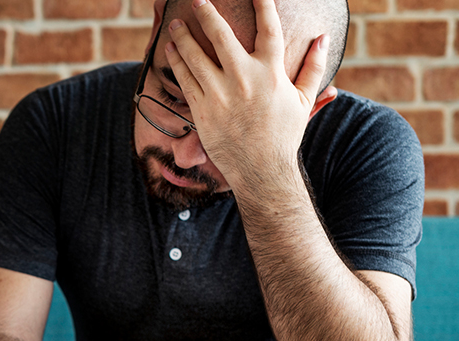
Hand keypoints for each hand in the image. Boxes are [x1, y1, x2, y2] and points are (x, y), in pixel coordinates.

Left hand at [164, 0, 331, 185]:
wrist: (260, 169)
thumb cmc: (283, 134)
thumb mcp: (304, 99)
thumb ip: (313, 66)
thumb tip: (323, 37)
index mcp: (271, 72)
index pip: (268, 28)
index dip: (262, 4)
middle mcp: (244, 79)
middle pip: (221, 36)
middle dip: (208, 14)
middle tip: (198, 0)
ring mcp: (220, 94)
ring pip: (196, 57)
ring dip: (184, 37)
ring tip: (176, 24)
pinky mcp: (202, 110)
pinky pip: (186, 80)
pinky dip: (177, 62)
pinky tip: (171, 50)